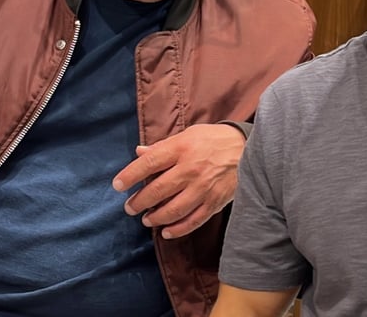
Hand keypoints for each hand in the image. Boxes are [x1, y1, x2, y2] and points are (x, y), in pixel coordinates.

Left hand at [113, 123, 245, 238]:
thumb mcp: (188, 135)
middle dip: (139, 202)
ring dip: (156, 218)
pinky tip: (167, 232)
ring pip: (173, 209)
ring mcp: (204, 187)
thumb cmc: (213, 140)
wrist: (248, 149)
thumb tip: (139, 153)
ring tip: (146, 219)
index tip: (117, 185)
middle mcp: (191, 168)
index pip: (149, 163)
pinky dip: (178, 229)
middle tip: (130, 208)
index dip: (130, 175)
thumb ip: (163, 147)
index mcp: (182, 148)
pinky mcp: (215, 202)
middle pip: (158, 190)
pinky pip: (193, 221)